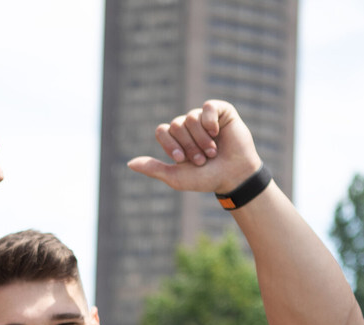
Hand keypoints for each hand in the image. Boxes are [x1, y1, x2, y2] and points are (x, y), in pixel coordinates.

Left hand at [126, 100, 261, 194]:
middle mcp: (189, 127)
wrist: (234, 176)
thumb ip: (154, 168)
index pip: (162, 131)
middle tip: (202, 159)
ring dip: (201, 140)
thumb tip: (129, 164)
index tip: (182, 160)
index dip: (170, 145)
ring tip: (212, 152)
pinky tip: (217, 132)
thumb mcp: (176, 177)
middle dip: (188, 146)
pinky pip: (207, 107)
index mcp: (176, 140)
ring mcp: (204, 118)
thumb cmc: (206, 178)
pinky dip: (210, 121)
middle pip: (176, 125)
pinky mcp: (221, 111)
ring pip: (191, 118)